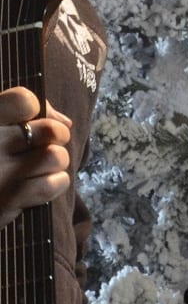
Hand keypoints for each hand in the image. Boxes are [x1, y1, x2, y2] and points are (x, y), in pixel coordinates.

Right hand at [0, 87, 71, 227]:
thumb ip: (18, 111)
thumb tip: (65, 122)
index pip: (24, 101)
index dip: (33, 108)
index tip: (26, 119)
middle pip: (51, 130)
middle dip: (55, 137)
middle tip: (41, 144)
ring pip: (56, 157)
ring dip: (55, 162)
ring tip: (38, 165)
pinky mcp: (6, 202)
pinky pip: (53, 184)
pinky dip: (54, 183)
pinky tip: (37, 184)